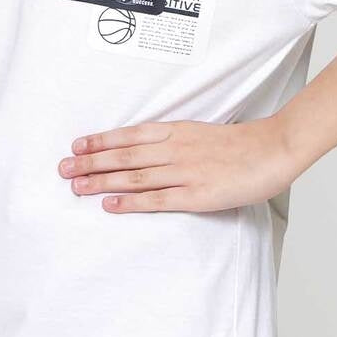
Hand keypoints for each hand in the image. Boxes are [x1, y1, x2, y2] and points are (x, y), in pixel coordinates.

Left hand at [57, 116, 295, 213]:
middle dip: (90, 162)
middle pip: (123, 156)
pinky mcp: (195, 194)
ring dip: (101, 182)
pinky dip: (130, 202)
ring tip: (76, 187)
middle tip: (63, 168)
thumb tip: (150, 148)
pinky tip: (109, 205)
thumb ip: (176, 140)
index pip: (128, 136)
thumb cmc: (240, 143)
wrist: (272, 149)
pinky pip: (156, 199)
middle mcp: (174, 149)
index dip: (100, 141)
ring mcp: (184, 172)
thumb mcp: (201, 133)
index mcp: (176, 131)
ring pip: (133, 177)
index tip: (76, 146)